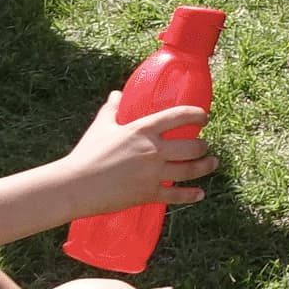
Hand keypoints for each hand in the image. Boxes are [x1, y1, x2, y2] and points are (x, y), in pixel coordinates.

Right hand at [66, 97, 218, 214]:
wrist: (75, 185)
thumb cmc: (87, 154)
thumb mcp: (101, 127)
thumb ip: (111, 109)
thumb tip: (115, 94)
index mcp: (142, 130)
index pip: (178, 116)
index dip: (196, 114)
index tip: (204, 116)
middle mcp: (153, 150)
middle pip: (192, 146)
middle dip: (202, 146)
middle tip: (204, 145)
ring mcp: (153, 173)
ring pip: (190, 170)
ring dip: (205, 166)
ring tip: (213, 163)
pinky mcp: (148, 193)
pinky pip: (176, 194)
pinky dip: (191, 195)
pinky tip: (200, 194)